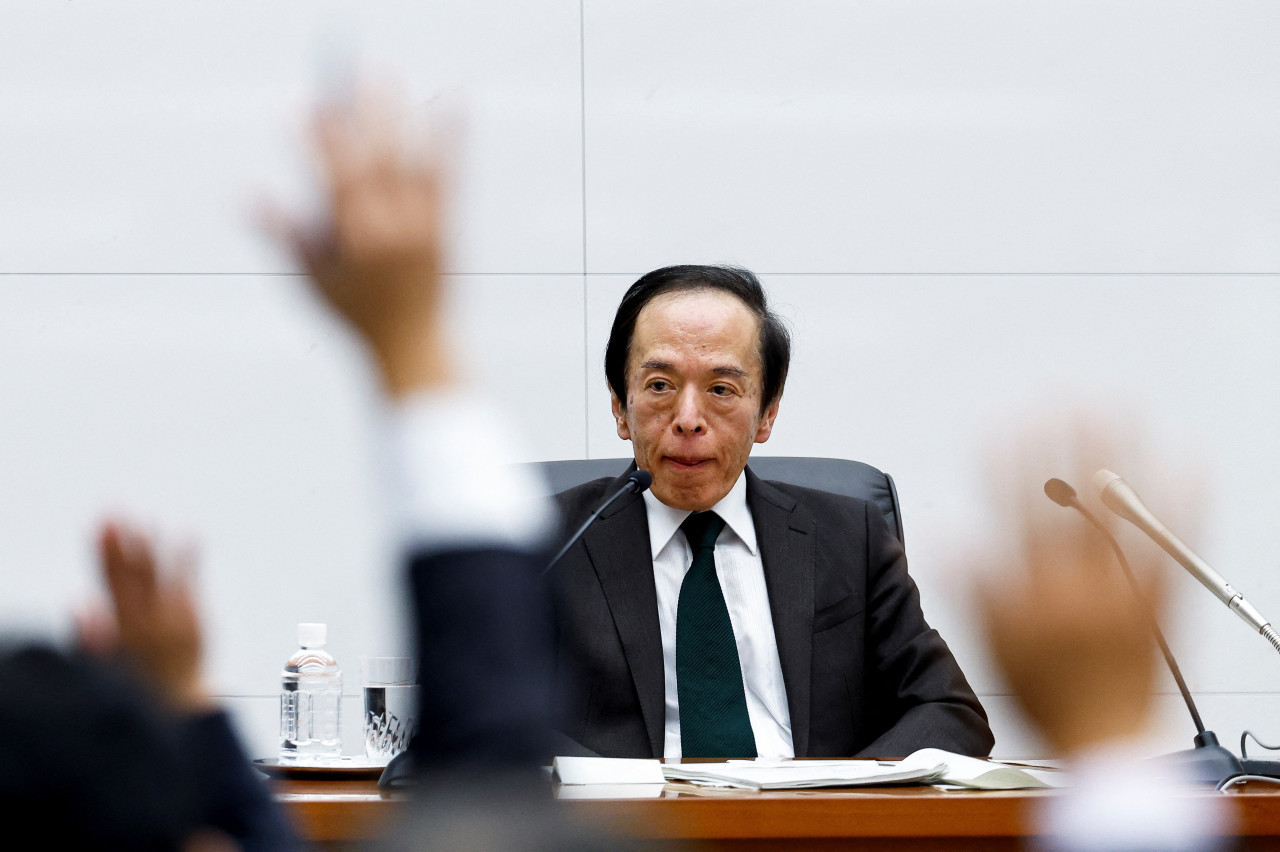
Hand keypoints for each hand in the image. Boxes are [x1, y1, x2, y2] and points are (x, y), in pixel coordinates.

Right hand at [79, 521, 212, 713]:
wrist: (176, 703)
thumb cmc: (135, 684)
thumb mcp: (105, 668)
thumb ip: (90, 638)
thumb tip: (78, 604)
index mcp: (124, 630)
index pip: (112, 582)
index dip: (106, 552)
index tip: (102, 525)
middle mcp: (151, 621)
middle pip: (135, 575)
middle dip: (124, 544)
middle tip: (116, 514)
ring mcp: (176, 618)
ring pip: (161, 575)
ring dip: (153, 545)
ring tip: (146, 520)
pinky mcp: (196, 617)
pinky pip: (192, 583)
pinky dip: (190, 559)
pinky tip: (191, 534)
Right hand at [265, 91, 454, 396]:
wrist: (413, 346)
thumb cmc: (354, 315)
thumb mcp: (311, 279)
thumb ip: (283, 234)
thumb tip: (246, 194)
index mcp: (353, 243)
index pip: (332, 181)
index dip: (315, 144)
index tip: (300, 110)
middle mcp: (391, 232)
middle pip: (373, 163)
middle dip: (357, 118)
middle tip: (346, 78)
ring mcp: (423, 228)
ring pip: (410, 162)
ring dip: (397, 115)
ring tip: (386, 75)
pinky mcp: (447, 227)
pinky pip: (448, 175)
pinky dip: (449, 138)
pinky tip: (452, 102)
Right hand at [974, 426, 1169, 756]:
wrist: (1103, 735)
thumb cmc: (1047, 695)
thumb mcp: (989, 640)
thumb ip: (970, 581)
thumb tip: (947, 535)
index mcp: (1029, 581)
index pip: (1012, 504)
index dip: (1006, 459)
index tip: (1003, 422)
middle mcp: (1075, 574)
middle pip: (1068, 492)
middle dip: (1065, 437)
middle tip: (1067, 393)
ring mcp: (1121, 581)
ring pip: (1118, 504)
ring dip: (1120, 451)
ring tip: (1121, 406)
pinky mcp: (1161, 594)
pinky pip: (1174, 539)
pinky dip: (1182, 499)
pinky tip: (1189, 462)